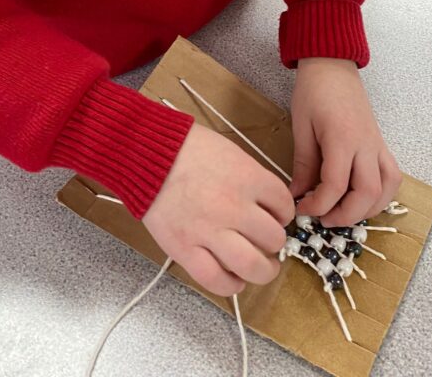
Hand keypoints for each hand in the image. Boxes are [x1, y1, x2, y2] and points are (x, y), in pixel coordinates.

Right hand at [143, 123, 294, 297]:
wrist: (147, 154)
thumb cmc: (187, 147)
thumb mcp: (230, 152)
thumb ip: (251, 177)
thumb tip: (267, 202)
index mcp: (248, 178)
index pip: (284, 205)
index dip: (284, 214)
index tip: (277, 217)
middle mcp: (234, 207)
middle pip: (273, 238)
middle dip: (275, 243)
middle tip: (269, 243)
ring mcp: (209, 231)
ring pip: (252, 266)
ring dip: (263, 271)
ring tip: (261, 268)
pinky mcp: (185, 249)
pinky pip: (216, 280)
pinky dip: (231, 285)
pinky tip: (234, 280)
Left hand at [289, 58, 401, 226]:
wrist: (332, 65)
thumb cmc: (313, 91)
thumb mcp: (301, 127)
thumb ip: (304, 165)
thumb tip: (299, 196)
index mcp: (342, 138)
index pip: (336, 186)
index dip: (318, 205)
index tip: (302, 209)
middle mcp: (366, 144)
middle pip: (367, 193)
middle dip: (345, 215)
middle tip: (323, 219)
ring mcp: (377, 144)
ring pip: (387, 188)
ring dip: (368, 209)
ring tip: (344, 213)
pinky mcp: (380, 143)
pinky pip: (391, 175)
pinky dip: (381, 194)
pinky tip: (363, 199)